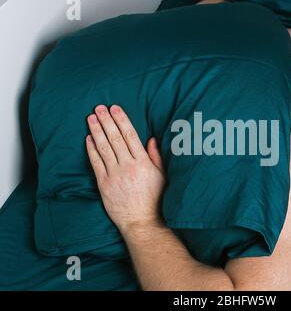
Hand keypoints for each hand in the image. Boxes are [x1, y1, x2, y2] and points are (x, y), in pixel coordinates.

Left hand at [85, 105, 164, 233]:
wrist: (142, 221)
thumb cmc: (155, 199)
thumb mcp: (162, 176)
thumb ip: (156, 156)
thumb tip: (151, 139)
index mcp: (143, 162)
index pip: (130, 135)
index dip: (121, 120)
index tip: (115, 108)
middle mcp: (128, 166)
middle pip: (115, 138)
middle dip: (106, 121)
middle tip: (99, 108)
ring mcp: (114, 175)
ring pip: (103, 148)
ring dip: (96, 131)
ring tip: (91, 118)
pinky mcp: (104, 184)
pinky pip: (96, 163)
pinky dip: (91, 150)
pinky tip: (88, 139)